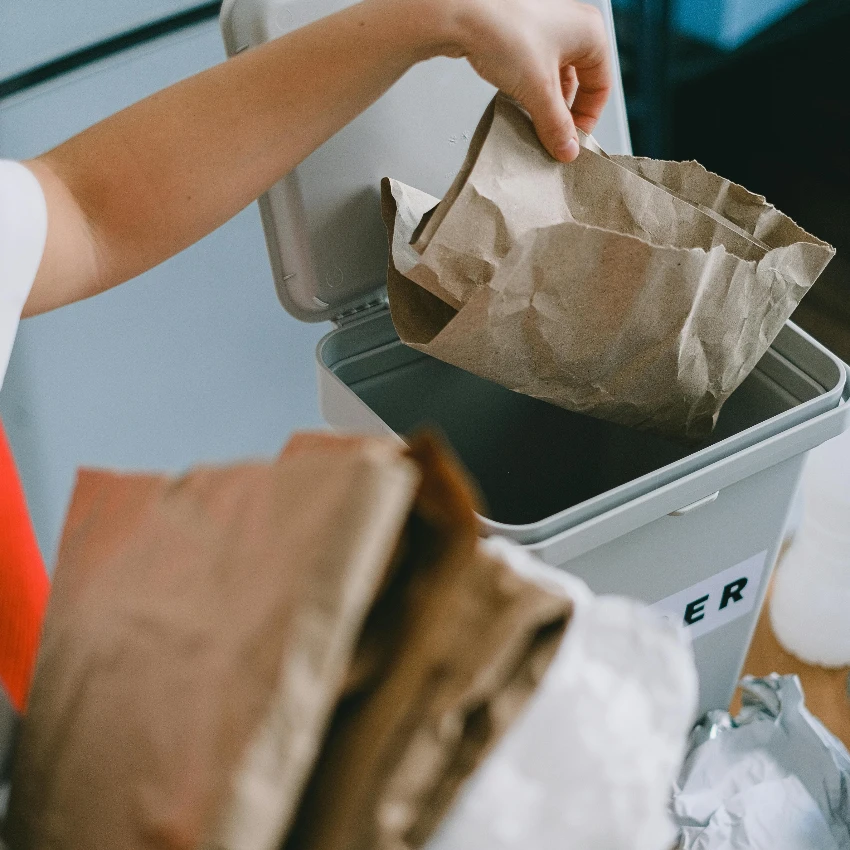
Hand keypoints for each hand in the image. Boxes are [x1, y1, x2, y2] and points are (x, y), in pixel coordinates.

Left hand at [428, 0, 611, 161]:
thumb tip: (567, 150)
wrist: (461, 12)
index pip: (601, 86)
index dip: (587, 119)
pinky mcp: (519, 34)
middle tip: (549, 138)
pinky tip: (514, 105)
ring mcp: (544, 28)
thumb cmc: (507, 34)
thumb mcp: (539, 90)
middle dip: (563, 114)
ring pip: (553, 78)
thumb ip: (556, 125)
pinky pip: (532, 70)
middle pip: (577, 83)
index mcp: (589, 32)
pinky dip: (527, 91)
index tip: (571, 142)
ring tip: (529, 124)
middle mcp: (570, 25)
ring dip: (543, 105)